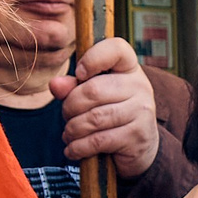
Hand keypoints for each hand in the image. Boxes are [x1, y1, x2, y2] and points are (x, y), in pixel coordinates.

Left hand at [52, 39, 160, 178]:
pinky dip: (79, 147)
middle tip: (67, 116)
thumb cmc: (112, 113)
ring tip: (69, 134)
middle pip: (93, 90)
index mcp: (129, 68)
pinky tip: (73, 149)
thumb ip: (73, 87)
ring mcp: (141, 111)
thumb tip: (55, 84)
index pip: (116, 49)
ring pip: (94, 118)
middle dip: (70, 106)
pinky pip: (99, 140)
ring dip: (73, 129)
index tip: (80, 74)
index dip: (93, 58)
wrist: (140, 147)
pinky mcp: (137, 136)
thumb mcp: (94, 95)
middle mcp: (140, 86)